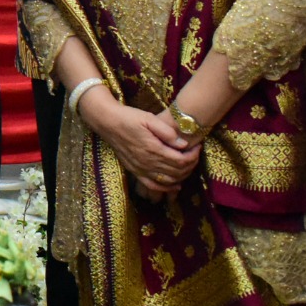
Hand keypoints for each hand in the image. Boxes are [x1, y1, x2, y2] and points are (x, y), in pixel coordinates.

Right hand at [78, 86, 199, 189]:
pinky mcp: (135, 171)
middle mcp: (147, 162)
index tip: (197, 146)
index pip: (181, 160)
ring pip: (168, 181)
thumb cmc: (129, 117)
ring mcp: (141, 169)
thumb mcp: (149, 118)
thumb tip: (183, 144)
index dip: (193, 156)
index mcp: (153, 149)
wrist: (107, 122)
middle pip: (177, 172)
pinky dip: (166, 188)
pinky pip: (153, 186)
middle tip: (195, 154)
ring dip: (182, 176)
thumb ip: (167, 132)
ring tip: (187, 165)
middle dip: (191, 165)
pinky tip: (175, 185)